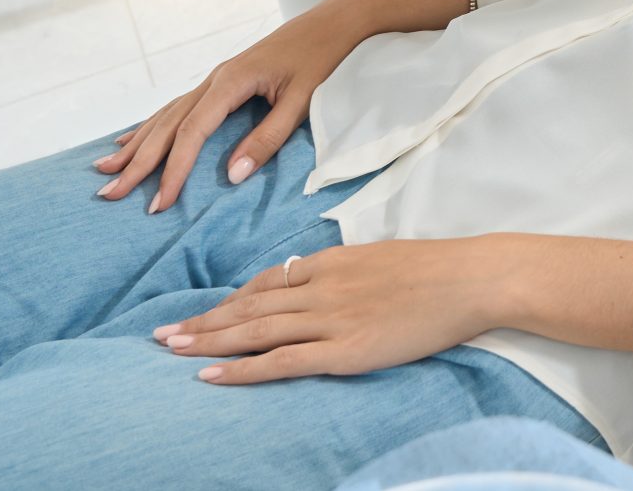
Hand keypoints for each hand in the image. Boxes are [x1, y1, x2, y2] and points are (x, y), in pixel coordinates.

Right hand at [96, 0, 370, 212]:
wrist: (331, 21)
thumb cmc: (321, 58)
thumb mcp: (301, 101)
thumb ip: (267, 139)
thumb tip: (232, 176)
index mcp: (230, 82)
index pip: (191, 133)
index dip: (173, 170)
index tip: (158, 203)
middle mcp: (214, 79)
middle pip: (167, 126)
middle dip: (137, 163)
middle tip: (108, 195)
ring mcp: (214, 78)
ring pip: (166, 116)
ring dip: (135, 145)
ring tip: (106, 170)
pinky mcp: (221, 81)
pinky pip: (176, 107)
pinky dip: (151, 126)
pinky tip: (131, 138)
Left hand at [155, 238, 522, 381]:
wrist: (471, 278)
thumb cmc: (437, 268)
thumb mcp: (383, 257)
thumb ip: (348, 271)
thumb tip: (323, 281)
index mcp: (333, 261)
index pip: (268, 281)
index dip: (231, 299)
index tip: (206, 312)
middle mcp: (322, 287)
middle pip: (249, 306)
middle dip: (203, 320)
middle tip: (161, 335)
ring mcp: (331, 319)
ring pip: (254, 331)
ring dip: (208, 341)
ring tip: (172, 351)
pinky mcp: (344, 350)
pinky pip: (282, 361)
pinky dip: (242, 369)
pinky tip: (211, 375)